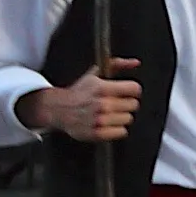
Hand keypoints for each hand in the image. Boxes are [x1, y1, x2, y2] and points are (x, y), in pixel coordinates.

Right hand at [17, 60, 140, 141]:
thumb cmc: (80, 92)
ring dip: (121, 117)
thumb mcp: (96, 74)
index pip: (135, 89)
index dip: (131, 90)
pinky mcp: (97, 134)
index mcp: (102, 88)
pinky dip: (117, 129)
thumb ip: (117, 65)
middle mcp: (102, 104)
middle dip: (126, 103)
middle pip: (133, 105)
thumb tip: (135, 62)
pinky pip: (122, 132)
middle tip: (114, 103)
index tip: (126, 92)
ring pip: (128, 118)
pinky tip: (108, 124)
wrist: (59, 109)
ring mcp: (99, 120)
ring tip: (109, 114)